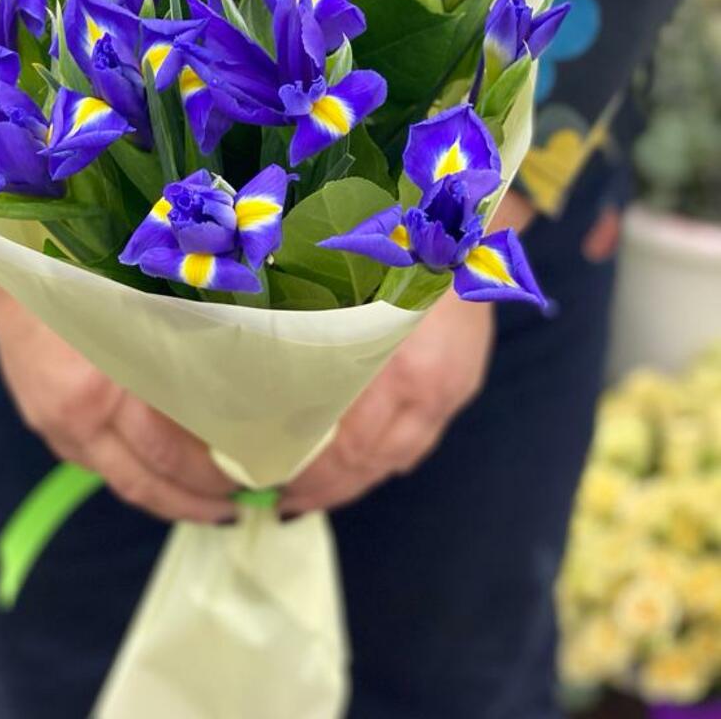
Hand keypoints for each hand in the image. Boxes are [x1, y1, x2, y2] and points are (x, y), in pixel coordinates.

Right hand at [0, 222, 235, 523]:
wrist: (1, 269)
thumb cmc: (79, 273)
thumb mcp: (136, 307)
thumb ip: (174, 352)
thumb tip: (232, 391)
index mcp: (99, 391)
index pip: (167, 454)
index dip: (209, 476)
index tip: (252, 480)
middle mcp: (75, 421)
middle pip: (145, 482)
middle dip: (196, 501)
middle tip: (242, 503)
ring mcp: (55, 429)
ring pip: (120, 480)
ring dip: (166, 496)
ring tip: (209, 501)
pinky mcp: (46, 426)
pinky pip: (98, 464)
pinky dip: (136, 474)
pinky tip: (162, 471)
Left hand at [279, 190, 534, 515]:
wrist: (463, 227)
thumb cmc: (389, 249)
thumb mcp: (343, 289)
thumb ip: (310, 340)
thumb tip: (257, 387)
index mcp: (398, 366)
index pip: (345, 443)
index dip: (306, 468)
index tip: (264, 475)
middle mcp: (429, 388)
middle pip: (366, 460)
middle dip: (319, 484)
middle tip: (276, 493)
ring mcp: (450, 392)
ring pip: (392, 460)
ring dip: (347, 481)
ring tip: (306, 491)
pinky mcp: (460, 390)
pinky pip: (416, 445)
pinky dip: (379, 463)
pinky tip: (352, 470)